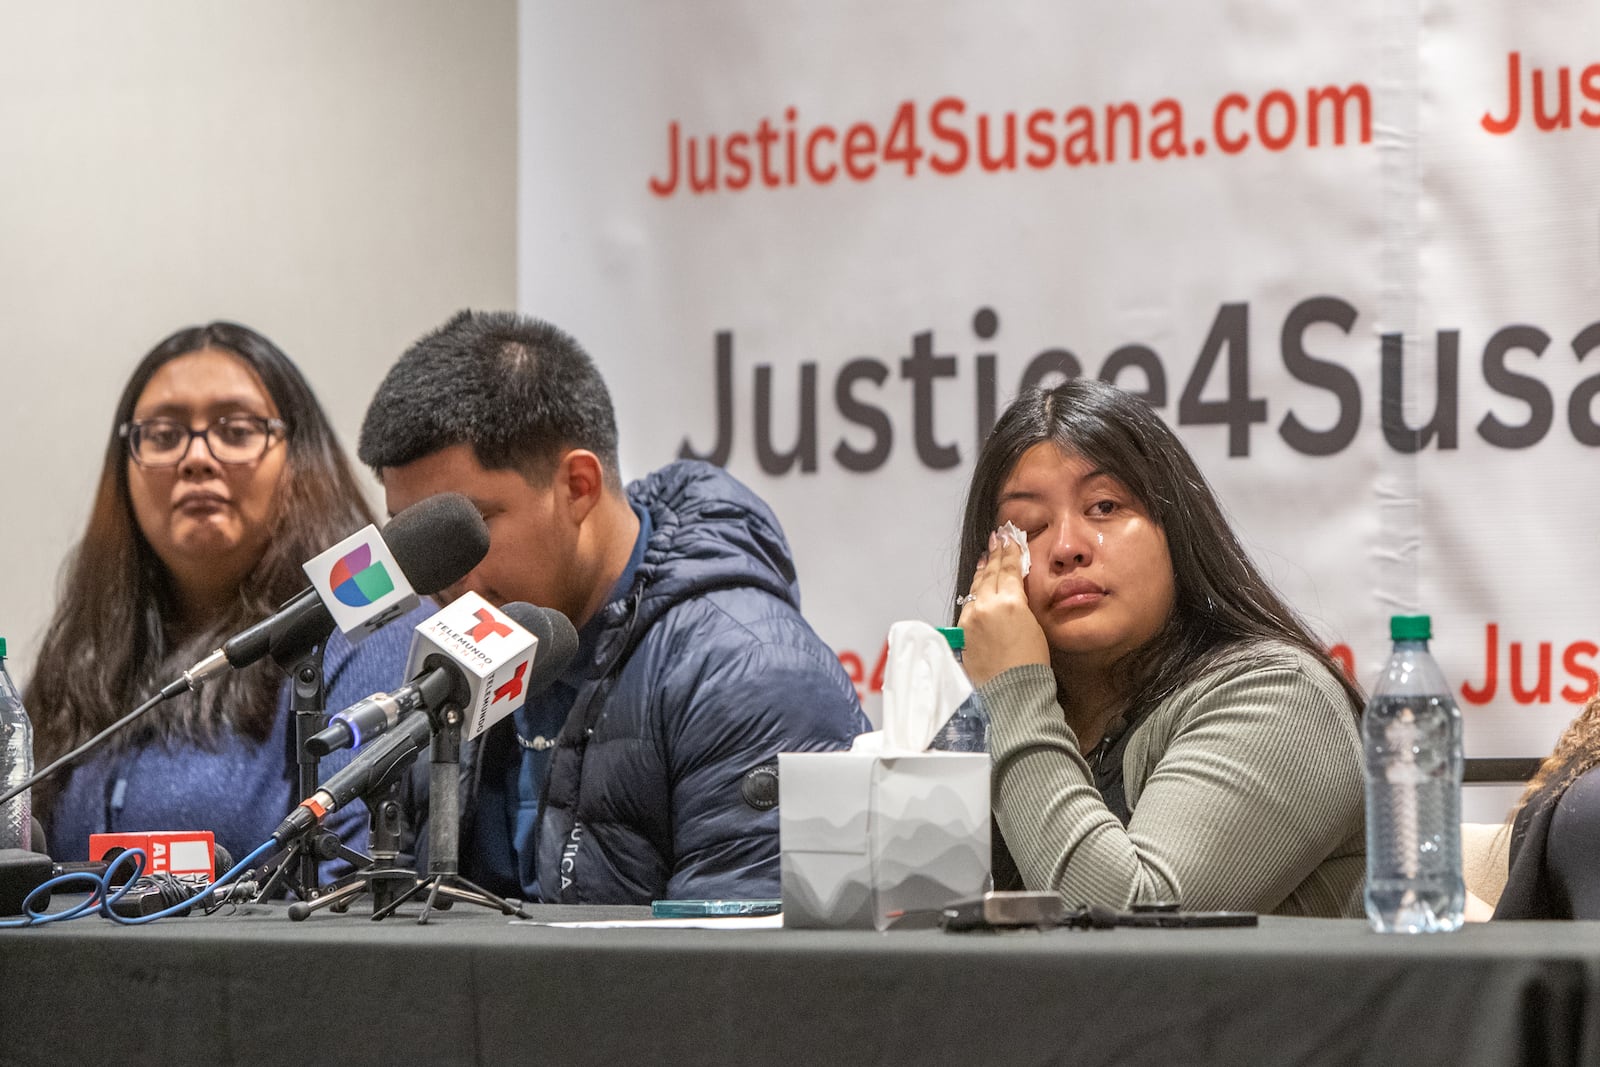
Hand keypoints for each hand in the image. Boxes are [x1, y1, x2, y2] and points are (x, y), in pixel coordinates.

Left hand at [958, 530, 1050, 685]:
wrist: (1013, 692)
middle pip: (989, 574)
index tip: (1009, 537)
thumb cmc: (1032, 663)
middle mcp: (985, 606)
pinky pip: (969, 604)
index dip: (1010, 552)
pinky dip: (974, 591)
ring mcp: (970, 618)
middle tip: (997, 538)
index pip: (1008, 569)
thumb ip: (1019, 602)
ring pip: (976, 587)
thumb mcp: (1034, 625)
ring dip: (982, 570)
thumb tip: (1013, 590)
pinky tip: (976, 586)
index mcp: (1009, 602)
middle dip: (995, 555)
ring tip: (986, 556)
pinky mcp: (962, 632)